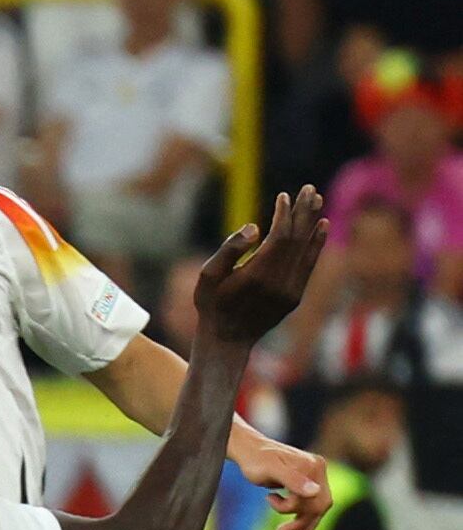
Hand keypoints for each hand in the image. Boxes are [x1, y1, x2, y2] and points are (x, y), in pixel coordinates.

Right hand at [194, 186, 326, 345]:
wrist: (227, 340)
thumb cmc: (212, 304)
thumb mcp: (207, 276)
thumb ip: (228, 250)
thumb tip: (254, 227)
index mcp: (257, 275)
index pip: (280, 237)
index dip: (284, 215)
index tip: (284, 196)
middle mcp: (279, 282)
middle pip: (297, 239)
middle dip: (304, 212)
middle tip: (309, 189)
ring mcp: (290, 291)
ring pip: (306, 249)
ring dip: (313, 223)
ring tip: (317, 200)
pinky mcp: (295, 296)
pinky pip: (309, 264)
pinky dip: (317, 244)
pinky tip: (322, 227)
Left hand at [230, 426, 332, 529]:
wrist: (247, 450)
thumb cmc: (255, 459)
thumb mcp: (271, 470)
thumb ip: (292, 480)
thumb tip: (315, 492)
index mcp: (313, 467)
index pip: (315, 500)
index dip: (300, 516)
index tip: (278, 527)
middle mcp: (317, 470)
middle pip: (318, 505)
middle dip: (301, 524)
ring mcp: (312, 475)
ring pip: (314, 507)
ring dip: (302, 524)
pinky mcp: (305, 481)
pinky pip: (308, 503)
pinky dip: (302, 518)